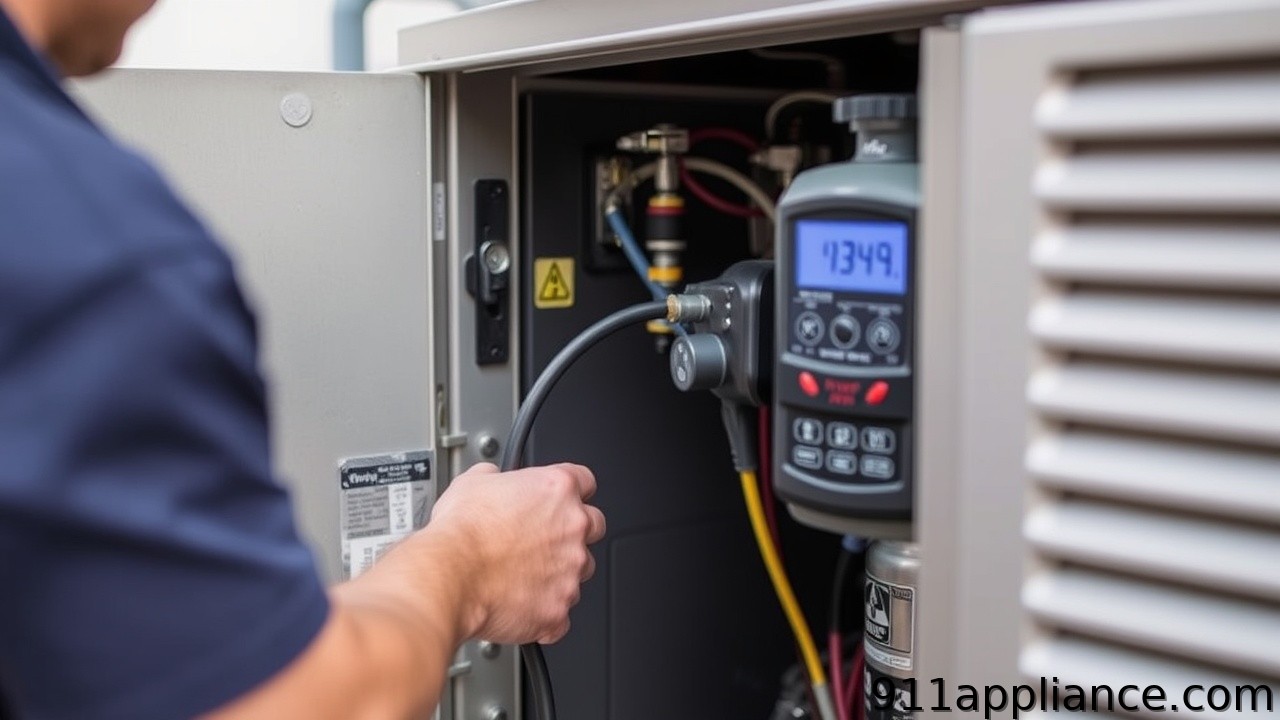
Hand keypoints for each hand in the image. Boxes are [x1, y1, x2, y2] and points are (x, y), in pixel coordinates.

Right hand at [427, 462, 604, 643]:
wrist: (449, 577)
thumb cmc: (461, 532)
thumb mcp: (472, 481)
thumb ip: (496, 477)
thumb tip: (493, 479)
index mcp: (557, 491)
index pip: (584, 481)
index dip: (571, 491)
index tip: (562, 499)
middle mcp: (572, 529)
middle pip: (593, 526)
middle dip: (572, 532)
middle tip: (542, 540)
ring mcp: (570, 572)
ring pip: (580, 572)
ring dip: (559, 573)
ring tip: (523, 575)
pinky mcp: (558, 610)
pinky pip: (560, 615)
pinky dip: (544, 613)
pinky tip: (520, 605)